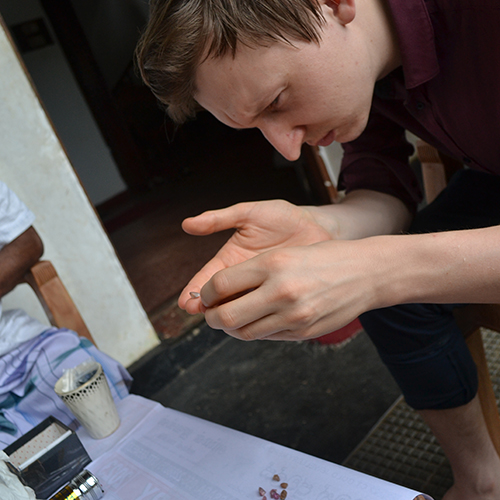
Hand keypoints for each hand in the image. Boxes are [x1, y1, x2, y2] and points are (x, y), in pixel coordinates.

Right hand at [178, 200, 331, 312]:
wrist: (319, 228)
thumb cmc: (283, 218)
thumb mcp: (250, 214)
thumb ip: (220, 219)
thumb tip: (187, 224)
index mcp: (230, 260)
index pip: (207, 279)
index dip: (196, 292)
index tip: (187, 304)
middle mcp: (243, 279)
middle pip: (218, 299)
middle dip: (209, 309)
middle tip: (204, 316)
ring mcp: (260, 291)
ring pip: (238, 308)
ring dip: (229, 317)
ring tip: (223, 323)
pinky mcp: (278, 299)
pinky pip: (262, 313)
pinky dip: (254, 320)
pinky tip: (249, 325)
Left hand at [198, 239, 379, 340]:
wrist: (365, 273)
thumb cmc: (323, 258)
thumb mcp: (285, 253)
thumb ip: (252, 272)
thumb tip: (219, 290)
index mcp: (273, 264)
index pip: (220, 284)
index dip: (204, 292)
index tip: (204, 294)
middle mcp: (281, 291)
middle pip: (225, 316)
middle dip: (210, 318)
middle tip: (209, 313)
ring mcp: (293, 316)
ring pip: (244, 333)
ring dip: (230, 329)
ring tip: (232, 318)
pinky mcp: (303, 333)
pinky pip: (266, 337)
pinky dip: (255, 331)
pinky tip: (258, 320)